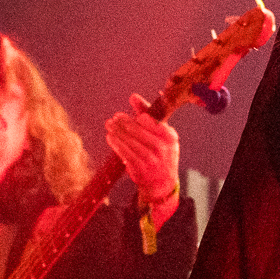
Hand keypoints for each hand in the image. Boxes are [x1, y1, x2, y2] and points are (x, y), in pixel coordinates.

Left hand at [106, 94, 179, 208]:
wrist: (163, 182)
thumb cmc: (161, 151)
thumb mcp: (161, 133)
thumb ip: (147, 114)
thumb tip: (133, 96)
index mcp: (170, 137)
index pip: (152, 123)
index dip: (138, 118)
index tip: (124, 115)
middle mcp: (162, 149)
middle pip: (138, 131)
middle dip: (124, 123)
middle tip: (115, 118)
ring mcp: (151, 160)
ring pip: (130, 142)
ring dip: (117, 132)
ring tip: (109, 125)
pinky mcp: (140, 169)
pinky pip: (125, 153)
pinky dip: (116, 144)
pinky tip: (110, 137)